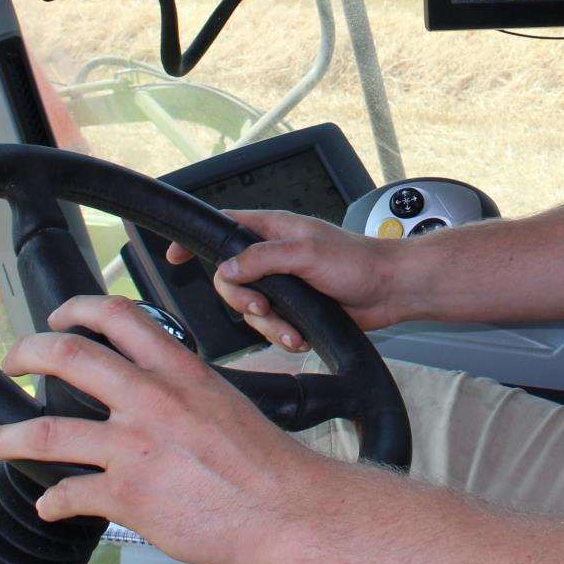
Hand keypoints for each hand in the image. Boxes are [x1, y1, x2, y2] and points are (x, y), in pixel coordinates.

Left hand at [0, 294, 331, 563]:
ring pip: (44, 432)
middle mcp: (150, 400)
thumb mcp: (226, 400)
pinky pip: (68, 494)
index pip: (119, 316)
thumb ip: (184, 390)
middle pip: (68, 356)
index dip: (78, 308)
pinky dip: (52, 501)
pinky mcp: (126, 495)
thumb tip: (160, 391)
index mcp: (179, 370)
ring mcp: (133, 447)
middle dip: (26, 353)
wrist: (286, 508)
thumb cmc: (266, 462)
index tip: (59, 315)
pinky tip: (49, 505)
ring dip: (3, 437)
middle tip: (11, 360)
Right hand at [166, 209, 405, 350]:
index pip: (224, 226)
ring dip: (268, 325)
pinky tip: (301, 337)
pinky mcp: (295, 307)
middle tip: (263, 309)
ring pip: (250, 308)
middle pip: (231, 280)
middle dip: (243, 301)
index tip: (174, 255)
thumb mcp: (306, 254)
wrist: (390, 290)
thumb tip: (226, 268)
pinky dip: (283, 335)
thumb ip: (263, 258)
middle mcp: (274, 255)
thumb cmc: (358, 262)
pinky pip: (272, 325)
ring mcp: (283, 282)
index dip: (197, 240)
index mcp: (274, 229)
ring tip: (291, 331)